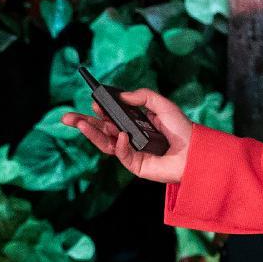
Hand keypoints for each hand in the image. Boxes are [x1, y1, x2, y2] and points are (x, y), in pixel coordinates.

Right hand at [60, 87, 192, 185]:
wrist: (195, 151)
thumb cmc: (182, 129)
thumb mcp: (162, 105)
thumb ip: (143, 97)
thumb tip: (121, 96)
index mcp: (134, 124)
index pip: (110, 117)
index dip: (99, 110)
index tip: (91, 101)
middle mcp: (130, 138)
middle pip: (102, 131)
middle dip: (83, 123)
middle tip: (66, 118)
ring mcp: (131, 152)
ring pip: (105, 143)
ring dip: (92, 133)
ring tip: (79, 124)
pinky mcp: (135, 166)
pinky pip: (122, 154)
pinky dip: (120, 144)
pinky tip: (121, 135)